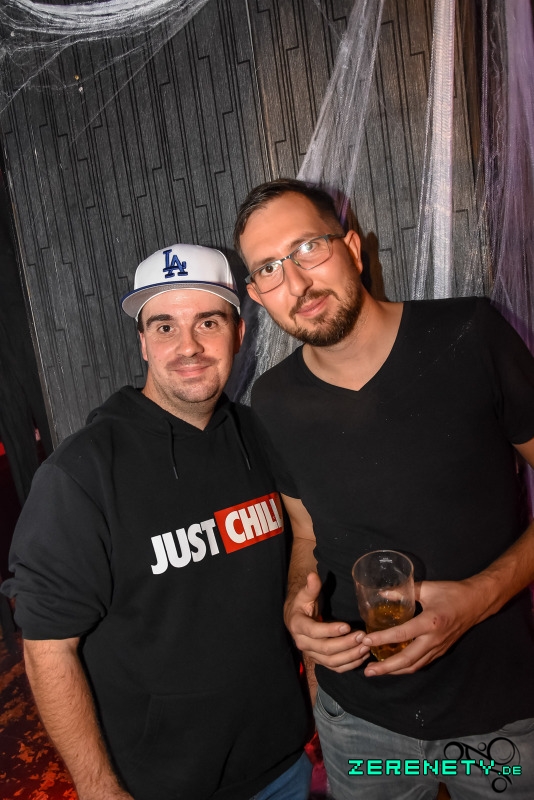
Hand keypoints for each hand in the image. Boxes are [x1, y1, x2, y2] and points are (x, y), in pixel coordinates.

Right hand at [284, 572, 369, 671]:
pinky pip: (336, 667)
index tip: (347, 626)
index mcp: (298, 626)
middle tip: (362, 636)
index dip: (330, 630)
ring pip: (332, 661)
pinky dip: (350, 665)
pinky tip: (363, 656)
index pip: (314, 631)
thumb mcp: (305, 594)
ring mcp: (312, 654)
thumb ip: (311, 587)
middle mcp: (303, 643)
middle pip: (326, 649)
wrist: (295, 619)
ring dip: (350, 656)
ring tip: (366, 647)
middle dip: (346, 644)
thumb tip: (313, 575)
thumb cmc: (302, 604)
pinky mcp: (320, 661)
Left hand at [362, 578, 482, 676]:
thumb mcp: (427, 588)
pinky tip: (395, 666)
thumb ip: (404, 591)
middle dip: (386, 667)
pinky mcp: (441, 651)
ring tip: (377, 671)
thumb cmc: (452, 593)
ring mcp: (438, 648)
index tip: (366, 640)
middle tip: (368, 670)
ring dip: (395, 671)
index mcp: (430, 622)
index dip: (382, 638)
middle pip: (407, 659)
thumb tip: (382, 593)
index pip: (402, 634)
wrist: (476, 603)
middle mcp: (434, 639)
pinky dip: (407, 667)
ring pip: (415, 665)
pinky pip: (422, 663)